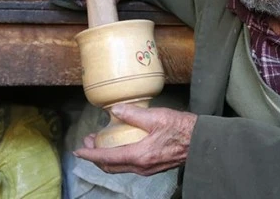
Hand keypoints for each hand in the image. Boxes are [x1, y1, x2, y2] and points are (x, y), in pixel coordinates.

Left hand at [74, 104, 197, 175]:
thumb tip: (114, 110)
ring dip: (107, 157)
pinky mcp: (153, 166)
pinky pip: (129, 165)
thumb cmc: (182, 129)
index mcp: (139, 155)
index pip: (107, 158)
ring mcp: (147, 168)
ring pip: (120, 167)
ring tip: (100, 142)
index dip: (90, 155)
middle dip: (95, 156)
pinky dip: (118, 157)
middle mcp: (141, 166)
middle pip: (111, 166)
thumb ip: (133, 114)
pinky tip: (120, 145)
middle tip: (88, 143)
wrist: (201, 142)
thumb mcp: (156, 117)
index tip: (78, 151)